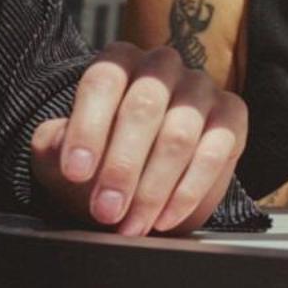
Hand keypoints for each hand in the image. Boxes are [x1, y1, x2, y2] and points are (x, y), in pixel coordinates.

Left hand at [30, 42, 248, 236]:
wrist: (142, 184)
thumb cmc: (100, 161)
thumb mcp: (64, 156)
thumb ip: (55, 144)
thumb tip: (59, 141)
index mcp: (121, 63)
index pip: (104, 80)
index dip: (89, 126)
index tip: (76, 171)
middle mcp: (164, 66)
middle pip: (144, 105)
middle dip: (122, 166)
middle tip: (106, 210)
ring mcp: (202, 88)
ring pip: (179, 133)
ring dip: (153, 187)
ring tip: (132, 224)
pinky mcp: (232, 116)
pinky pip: (214, 152)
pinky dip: (188, 191)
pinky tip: (166, 217)